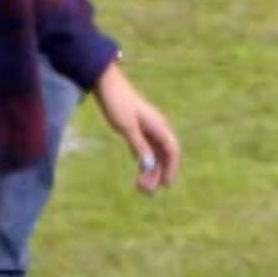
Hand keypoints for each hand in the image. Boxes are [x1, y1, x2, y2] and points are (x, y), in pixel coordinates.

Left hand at [86, 62, 178, 192]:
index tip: (166, 184)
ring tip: (140, 187)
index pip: (172, 150)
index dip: (171, 168)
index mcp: (158, 125)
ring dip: (150, 171)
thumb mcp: (126, 126)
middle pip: (163, 156)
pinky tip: (139, 173)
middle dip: (157, 174)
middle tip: (145, 192)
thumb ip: (139, 146)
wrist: (105, 84)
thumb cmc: (116, 102)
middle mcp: (156, 127)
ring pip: (154, 154)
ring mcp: (147, 129)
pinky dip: (143, 162)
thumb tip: (149, 166)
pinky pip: (145, 150)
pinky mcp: (137, 129)